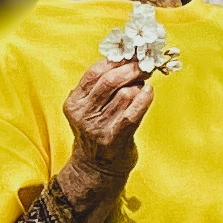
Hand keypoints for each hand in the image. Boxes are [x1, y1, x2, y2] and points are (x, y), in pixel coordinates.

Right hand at [51, 60, 151, 222]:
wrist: (96, 169)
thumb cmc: (98, 131)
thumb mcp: (89, 108)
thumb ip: (100, 86)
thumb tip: (127, 59)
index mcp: (74, 103)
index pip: (94, 73)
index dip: (115, 60)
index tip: (131, 54)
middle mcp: (83, 115)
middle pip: (110, 81)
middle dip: (131, 69)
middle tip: (145, 64)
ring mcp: (98, 128)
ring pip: (125, 94)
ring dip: (138, 86)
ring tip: (143, 86)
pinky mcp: (114, 138)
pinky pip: (132, 112)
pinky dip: (144, 98)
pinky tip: (149, 92)